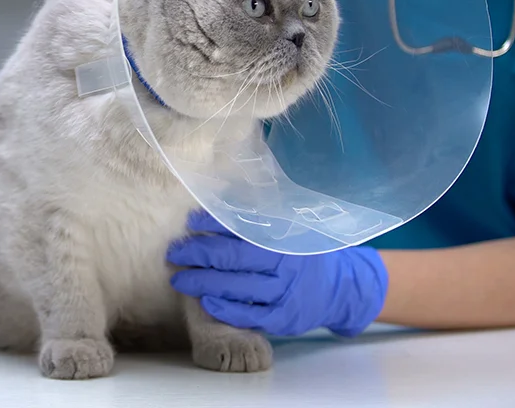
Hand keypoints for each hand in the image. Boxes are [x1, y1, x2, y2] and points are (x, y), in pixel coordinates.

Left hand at [167, 211, 388, 336]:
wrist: (340, 288)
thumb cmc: (305, 251)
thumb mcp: (291, 225)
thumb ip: (260, 213)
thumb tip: (221, 194)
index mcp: (286, 236)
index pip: (243, 227)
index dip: (214, 223)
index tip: (191, 220)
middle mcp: (286, 264)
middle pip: (234, 258)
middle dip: (199, 254)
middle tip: (174, 252)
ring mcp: (284, 293)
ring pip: (238, 288)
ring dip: (204, 283)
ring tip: (179, 279)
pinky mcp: (283, 319)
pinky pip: (249, 315)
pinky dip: (225, 309)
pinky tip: (205, 302)